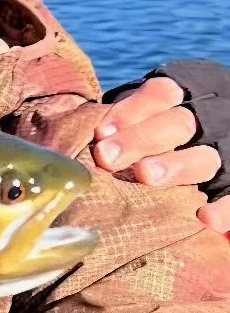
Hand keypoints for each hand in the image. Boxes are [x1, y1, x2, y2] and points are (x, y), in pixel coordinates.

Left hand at [94, 75, 229, 232]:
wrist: (204, 141)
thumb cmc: (151, 133)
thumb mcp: (143, 116)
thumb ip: (124, 122)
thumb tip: (95, 137)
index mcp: (183, 98)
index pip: (161, 94)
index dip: (131, 110)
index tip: (101, 132)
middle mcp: (207, 122)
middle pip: (178, 124)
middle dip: (141, 139)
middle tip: (107, 157)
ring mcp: (223, 152)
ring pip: (206, 157)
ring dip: (176, 166)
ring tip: (146, 176)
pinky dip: (225, 208)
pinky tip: (206, 218)